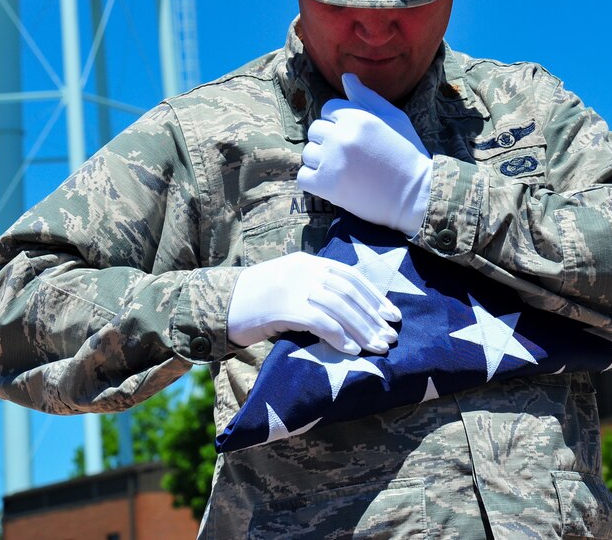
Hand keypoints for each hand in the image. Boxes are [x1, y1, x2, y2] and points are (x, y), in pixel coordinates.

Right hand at [227, 251, 401, 354]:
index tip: (392, 314)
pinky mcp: (283, 307)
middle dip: (373, 315)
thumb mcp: (288, 284)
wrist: (219, 304)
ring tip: (377, 347)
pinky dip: (339, 336)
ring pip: (339, 306)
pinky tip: (351, 350)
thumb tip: (350, 311)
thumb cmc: (255, 301)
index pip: (351, 275)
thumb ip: (314, 289)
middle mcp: (303, 269)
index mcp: (307, 261)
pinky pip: (319, 321)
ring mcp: (293, 286)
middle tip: (390, 336)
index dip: (375, 296)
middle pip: (349, 291)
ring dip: (362, 329)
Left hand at [297, 73, 431, 235]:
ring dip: (321, 161)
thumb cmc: (407, 153)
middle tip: (350, 156)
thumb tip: (346, 77)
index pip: (328, 110)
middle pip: (315, 130)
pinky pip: (303, 177)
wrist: (416, 194)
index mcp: (357, 117)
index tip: (357, 139)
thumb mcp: (394, 117)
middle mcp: (342, 136)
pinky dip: (314, 181)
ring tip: (344, 170)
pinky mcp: (326, 185)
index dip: (340, 124)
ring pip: (308, 153)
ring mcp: (332, 161)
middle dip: (328, 141)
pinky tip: (334, 183)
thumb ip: (366, 97)